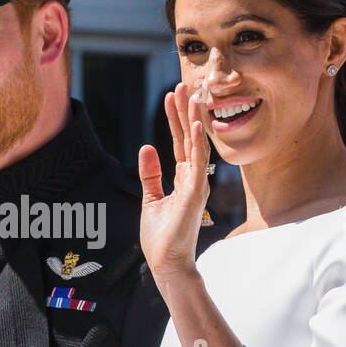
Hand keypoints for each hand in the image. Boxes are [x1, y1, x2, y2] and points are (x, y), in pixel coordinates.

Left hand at [138, 81, 210, 286]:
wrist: (166, 263)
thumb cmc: (161, 237)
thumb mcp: (151, 199)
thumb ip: (151, 174)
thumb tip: (146, 148)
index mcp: (184, 178)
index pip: (180, 141)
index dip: (175, 118)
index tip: (172, 95)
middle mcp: (194, 178)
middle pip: (189, 137)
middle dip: (185, 110)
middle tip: (183, 83)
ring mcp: (197, 185)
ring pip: (197, 144)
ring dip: (194, 119)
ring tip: (191, 94)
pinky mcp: (196, 194)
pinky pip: (199, 163)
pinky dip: (198, 142)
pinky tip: (196, 124)